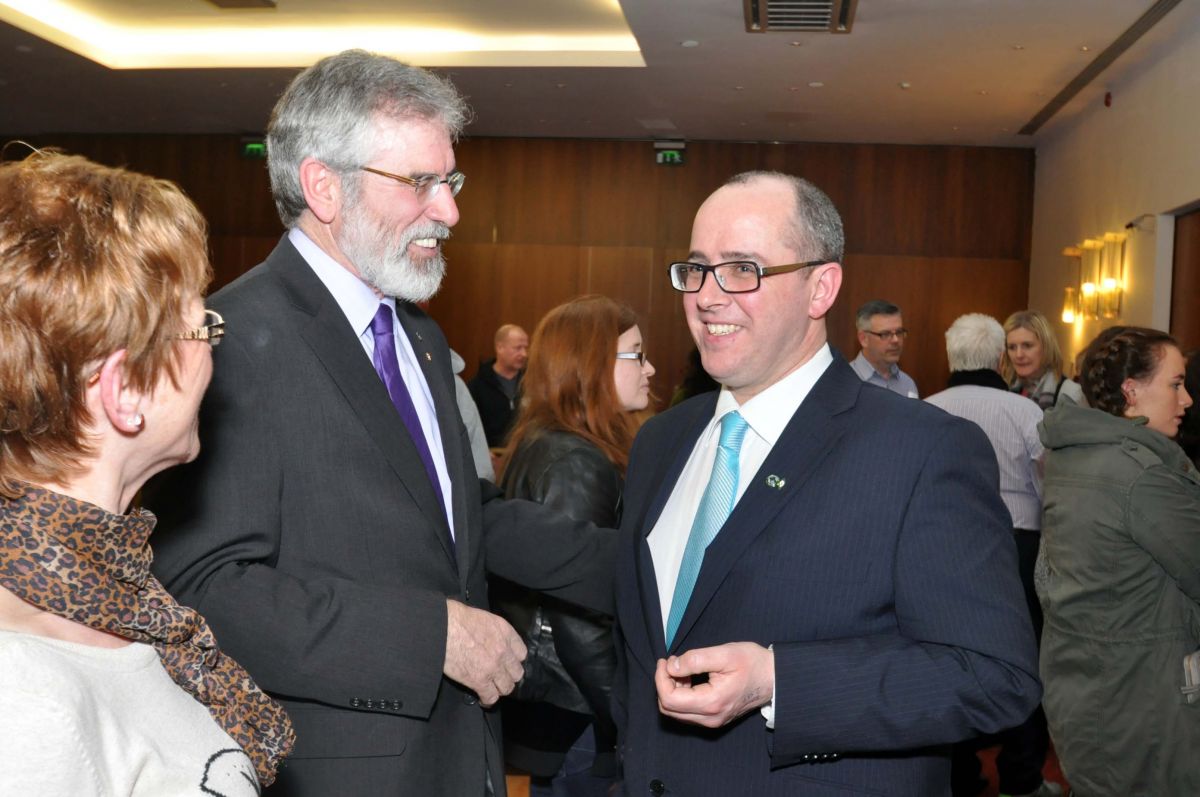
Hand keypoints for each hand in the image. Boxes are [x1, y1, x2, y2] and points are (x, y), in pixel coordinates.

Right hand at [443, 599, 526, 706]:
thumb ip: (494, 632)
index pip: (521, 653)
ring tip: (491, 688)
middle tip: (499, 677)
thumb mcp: (484, 618)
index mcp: (505, 632)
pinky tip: (483, 698)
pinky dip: (487, 700)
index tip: (507, 663)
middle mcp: (503, 651)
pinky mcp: (479, 681)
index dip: (513, 660)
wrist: (442, 627)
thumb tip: (492, 641)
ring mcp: (493, 667)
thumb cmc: (457, 618)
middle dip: (508, 676)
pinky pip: (491, 697)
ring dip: (499, 689)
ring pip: (507, 688)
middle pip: (517, 673)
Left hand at [655, 642, 774, 727]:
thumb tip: (671, 667)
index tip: (666, 660)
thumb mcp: (724, 654)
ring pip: (676, 712)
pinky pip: (687, 712)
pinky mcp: (714, 718)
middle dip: (664, 684)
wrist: (775, 678)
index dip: (660, 678)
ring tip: (683, 668)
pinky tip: (690, 678)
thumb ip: (695, 660)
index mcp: (712, 703)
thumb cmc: (753, 663)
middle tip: (673, 663)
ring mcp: (713, 721)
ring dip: (672, 689)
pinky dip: (682, 695)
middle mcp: (710, 718)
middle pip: (669, 709)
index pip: (670, 699)